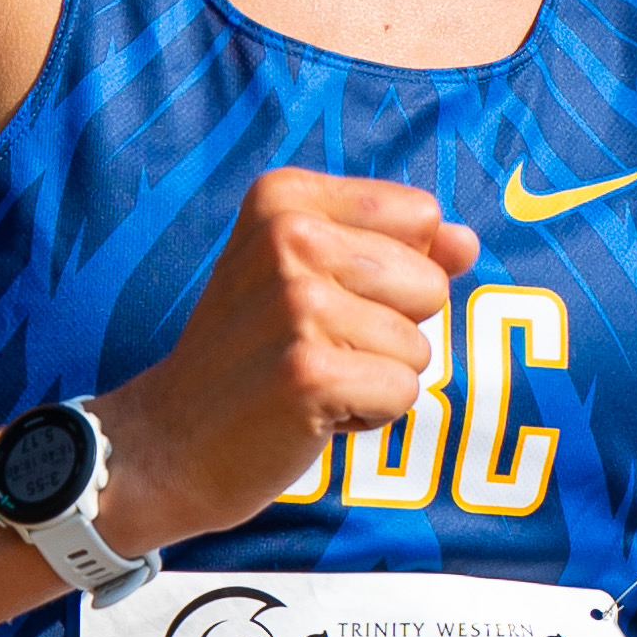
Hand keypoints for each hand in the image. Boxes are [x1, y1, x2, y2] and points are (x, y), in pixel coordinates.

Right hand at [102, 169, 472, 548]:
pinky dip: (368, 416)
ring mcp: (297, 304)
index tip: (325, 301)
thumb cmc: (249, 356)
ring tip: (308, 380)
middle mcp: (288, 236)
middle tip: (314, 349)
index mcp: (285, 196)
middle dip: (391, 331)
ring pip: (419, 346)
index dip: (393, 275)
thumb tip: (467, 241)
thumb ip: (395, 249)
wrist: (169, 441)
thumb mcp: (309, 277)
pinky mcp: (310, 373)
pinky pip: (403, 393)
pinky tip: (310, 413)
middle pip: (430, 284)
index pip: (420, 218)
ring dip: (376, 378)